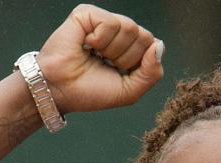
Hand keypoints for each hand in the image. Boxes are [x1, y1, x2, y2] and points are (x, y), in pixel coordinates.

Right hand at [38, 5, 163, 114]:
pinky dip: (99, 40)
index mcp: (128, 48)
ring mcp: (102, 21)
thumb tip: (159, 46)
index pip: (152, 46)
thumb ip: (152, 73)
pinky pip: (110, 23)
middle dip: (126, 58)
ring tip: (94, 55)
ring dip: (112, 50)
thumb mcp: (129, 91)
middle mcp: (117, 32)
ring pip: (130, 28)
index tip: (117, 73)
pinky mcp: (87, 14)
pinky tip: (85, 45)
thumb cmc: (90, 91)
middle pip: (144, 36)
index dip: (137, 65)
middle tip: (104, 64)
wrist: (61, 91)